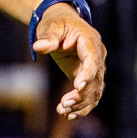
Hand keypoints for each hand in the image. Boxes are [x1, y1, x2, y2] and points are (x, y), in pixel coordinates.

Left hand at [32, 2, 105, 118]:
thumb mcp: (51, 26)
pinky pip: (89, 96)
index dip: (87, 74)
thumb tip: (38, 47)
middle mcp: (97, 57)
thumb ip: (48, 37)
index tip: (77, 87)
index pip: (93, 60)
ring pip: (95, 92)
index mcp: (90, 41)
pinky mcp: (88, 78)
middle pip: (96, 80)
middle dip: (82, 95)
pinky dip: (81, 107)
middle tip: (64, 104)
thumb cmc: (56, 23)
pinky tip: (67, 114)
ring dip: (81, 104)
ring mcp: (95, 69)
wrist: (61, 24)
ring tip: (63, 111)